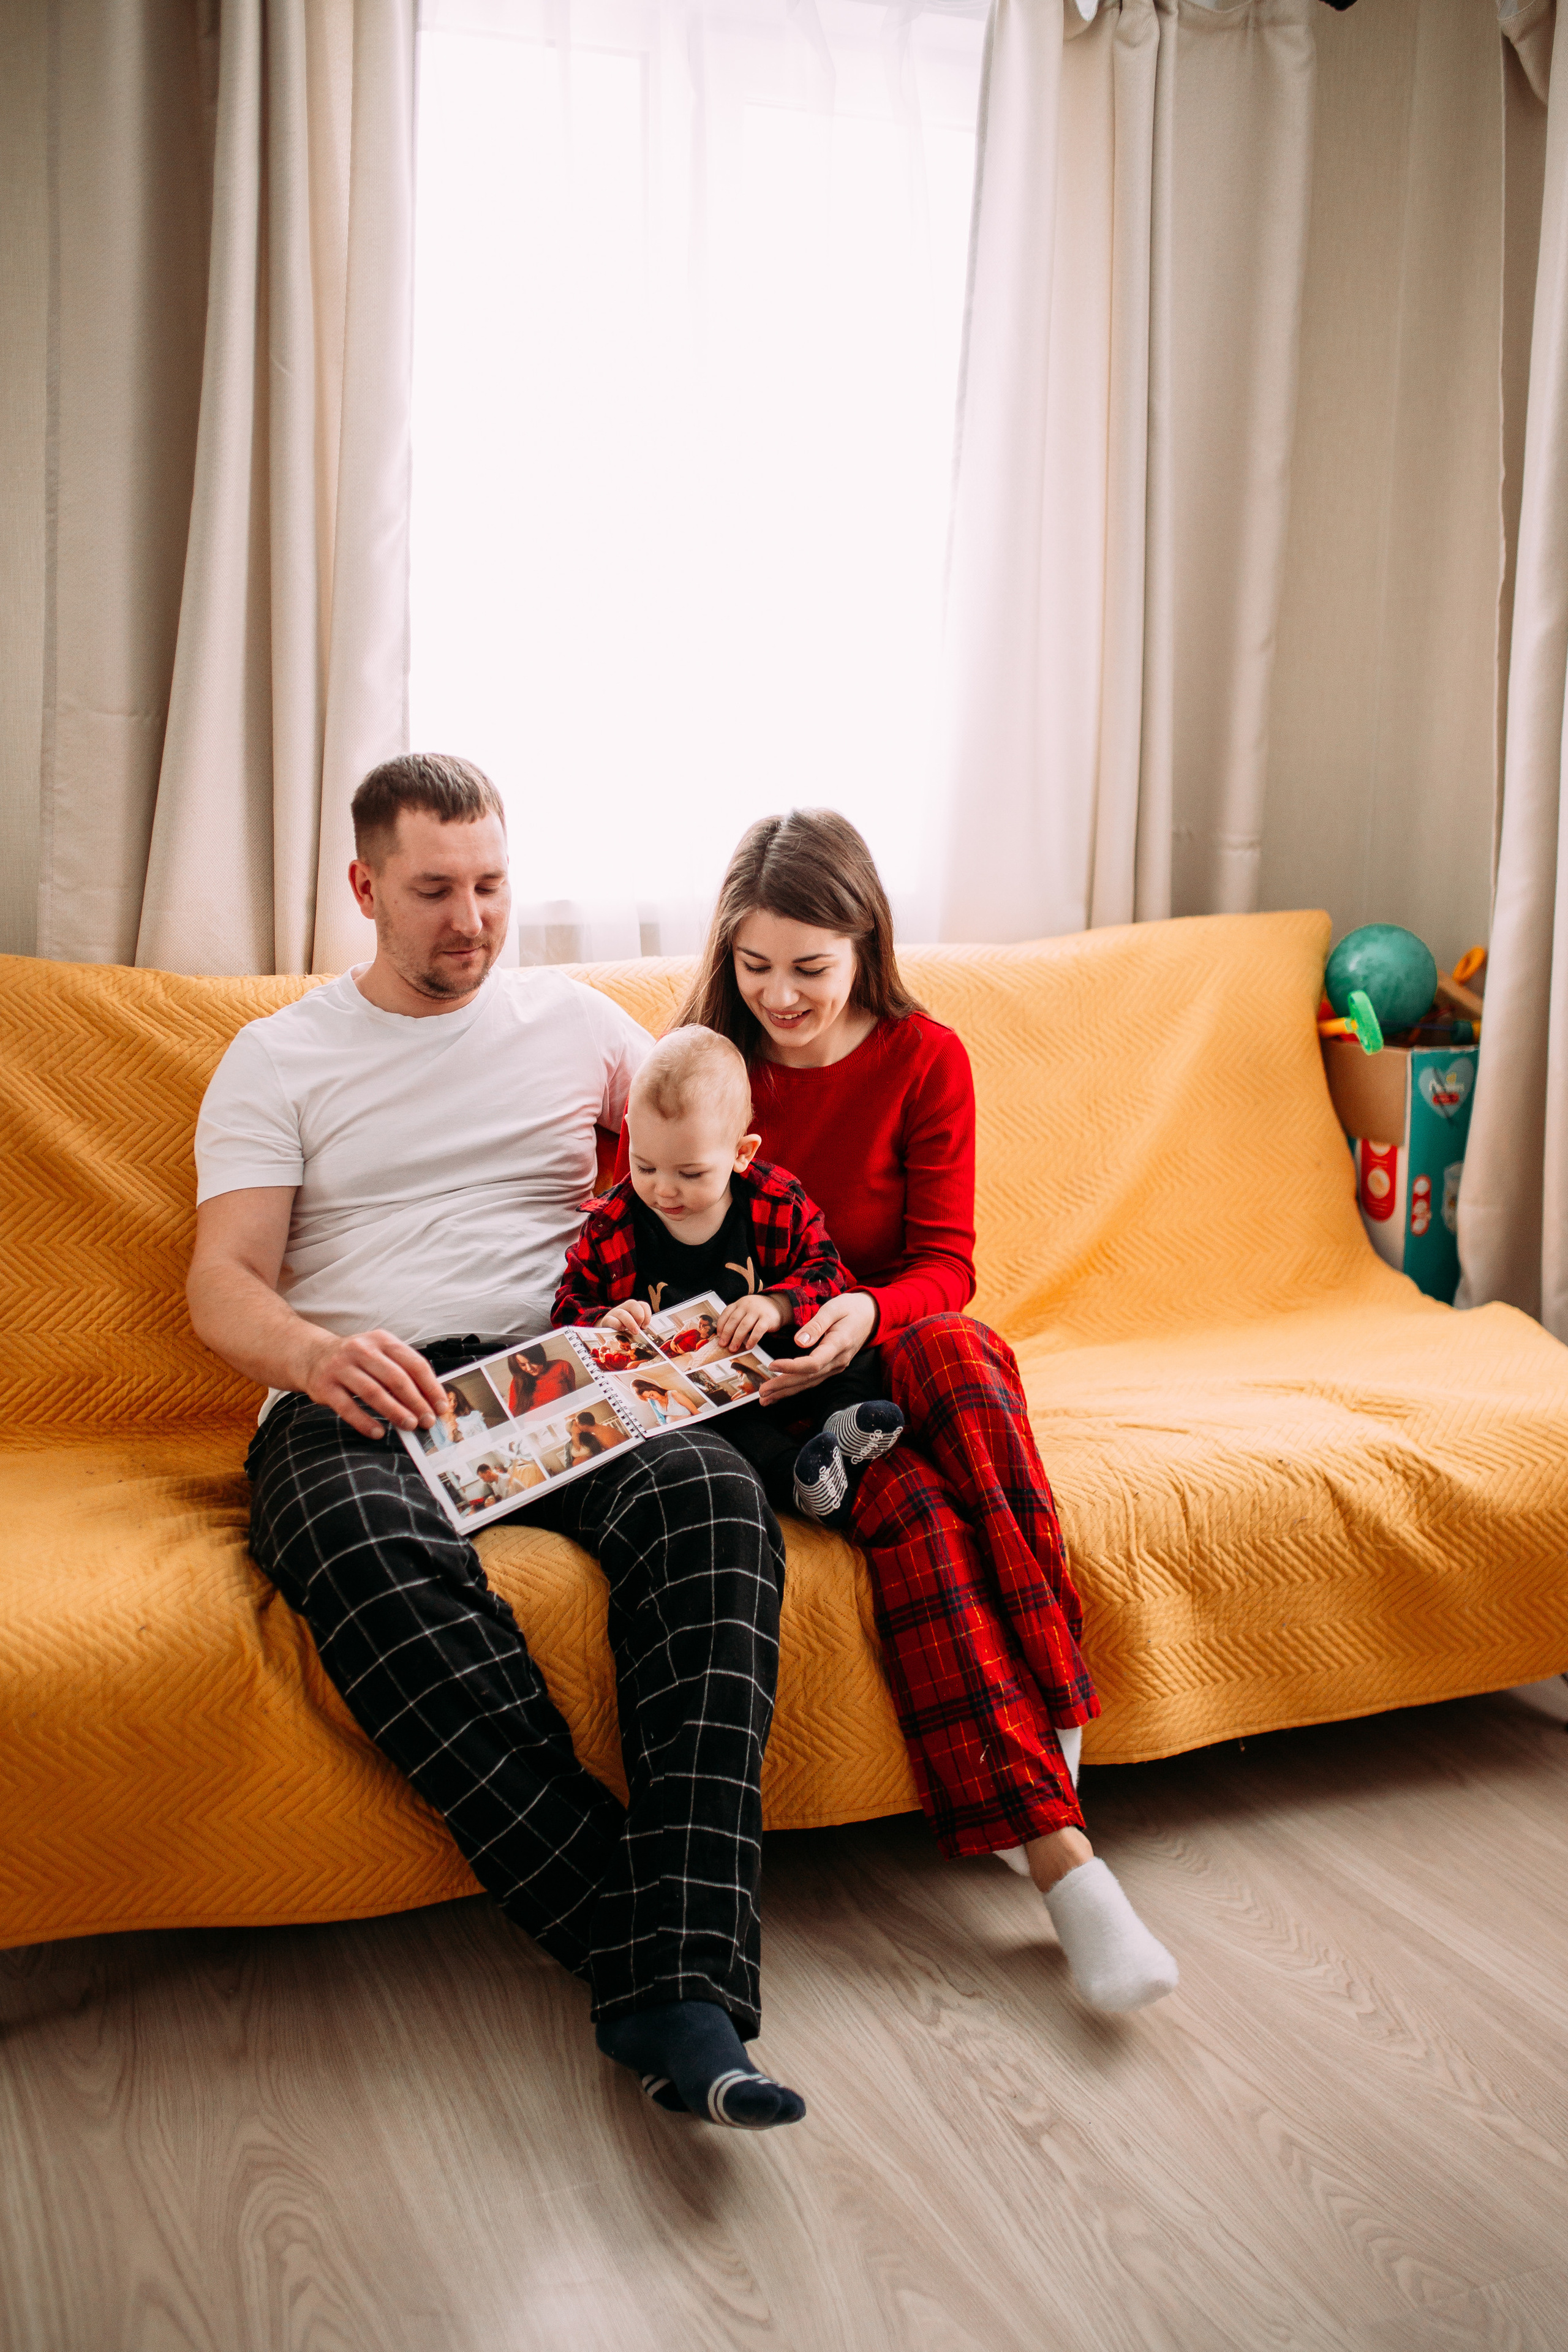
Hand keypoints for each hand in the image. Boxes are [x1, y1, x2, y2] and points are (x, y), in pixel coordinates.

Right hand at [303, 1328, 445, 1439]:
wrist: (312, 1355)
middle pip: (396, 1378)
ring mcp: (341, 1366)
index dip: (431, 1387)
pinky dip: (364, 1421)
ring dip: (395, 1411)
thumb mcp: (380, 1354)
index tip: (441, 1406)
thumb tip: (430, 1401)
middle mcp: (361, 1349)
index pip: (414, 1363)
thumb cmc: (357, 1360)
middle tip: (428, 1421)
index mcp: (382, 1340)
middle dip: (416, 1402)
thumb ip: (402, 1371)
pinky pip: (347, 1407)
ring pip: (373, 1392)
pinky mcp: (325, 1385)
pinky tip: (378, 1432)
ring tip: (409, 1426)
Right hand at [601, 1302, 651, 1335]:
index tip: (645, 1326)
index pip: (643, 1305)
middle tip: (639, 1329)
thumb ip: (640, 1325)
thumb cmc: (624, 1327)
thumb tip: (645, 1331)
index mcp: (633, 1307)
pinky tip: (621, 1329)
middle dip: (639, 1317)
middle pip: (633, 1304)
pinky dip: (618, 1325)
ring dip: (630, 1323)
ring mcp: (615, 1312)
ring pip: (622, 1313)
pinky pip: (612, 1320)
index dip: (647, 1315)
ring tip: (635, 1332)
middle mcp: (624, 1307)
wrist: (608, 1328)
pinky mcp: (607, 1320)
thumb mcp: (634, 1324)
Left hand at [716, 1292, 785, 1353]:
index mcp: (739, 1303)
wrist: (778, 1306)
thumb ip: (736, 1318)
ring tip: (733, 1348)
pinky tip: (749, 1346)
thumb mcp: (746, 1309)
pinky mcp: (767, 1318)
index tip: (718, 1335)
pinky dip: (752, 1340)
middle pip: (733, 1320)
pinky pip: (758, 1330)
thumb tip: (724, 1336)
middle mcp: (747, 1305)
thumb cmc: (758, 1311)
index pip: (726, 1313)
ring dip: (737, 1339)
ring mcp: (757, 1311)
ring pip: (744, 1326)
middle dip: (727, 1334)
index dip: (721, 1325)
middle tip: (723, 1344)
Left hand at [757, 1292, 876, 1405]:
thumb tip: (798, 1342)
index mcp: (839, 1344)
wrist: (871, 1315)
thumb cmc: (850, 1308)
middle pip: (808, 1378)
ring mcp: (836, 1366)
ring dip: (787, 1391)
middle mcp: (838, 1361)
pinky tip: (781, 1393)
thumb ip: (816, 1326)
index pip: (813, 1363)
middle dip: (783, 1385)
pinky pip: (812, 1380)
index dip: (792, 1367)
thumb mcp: (833, 1308)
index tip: (772, 1364)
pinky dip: (795, 1387)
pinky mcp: (832, 1367)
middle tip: (762, 1392)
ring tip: (766, 1399)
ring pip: (809, 1383)